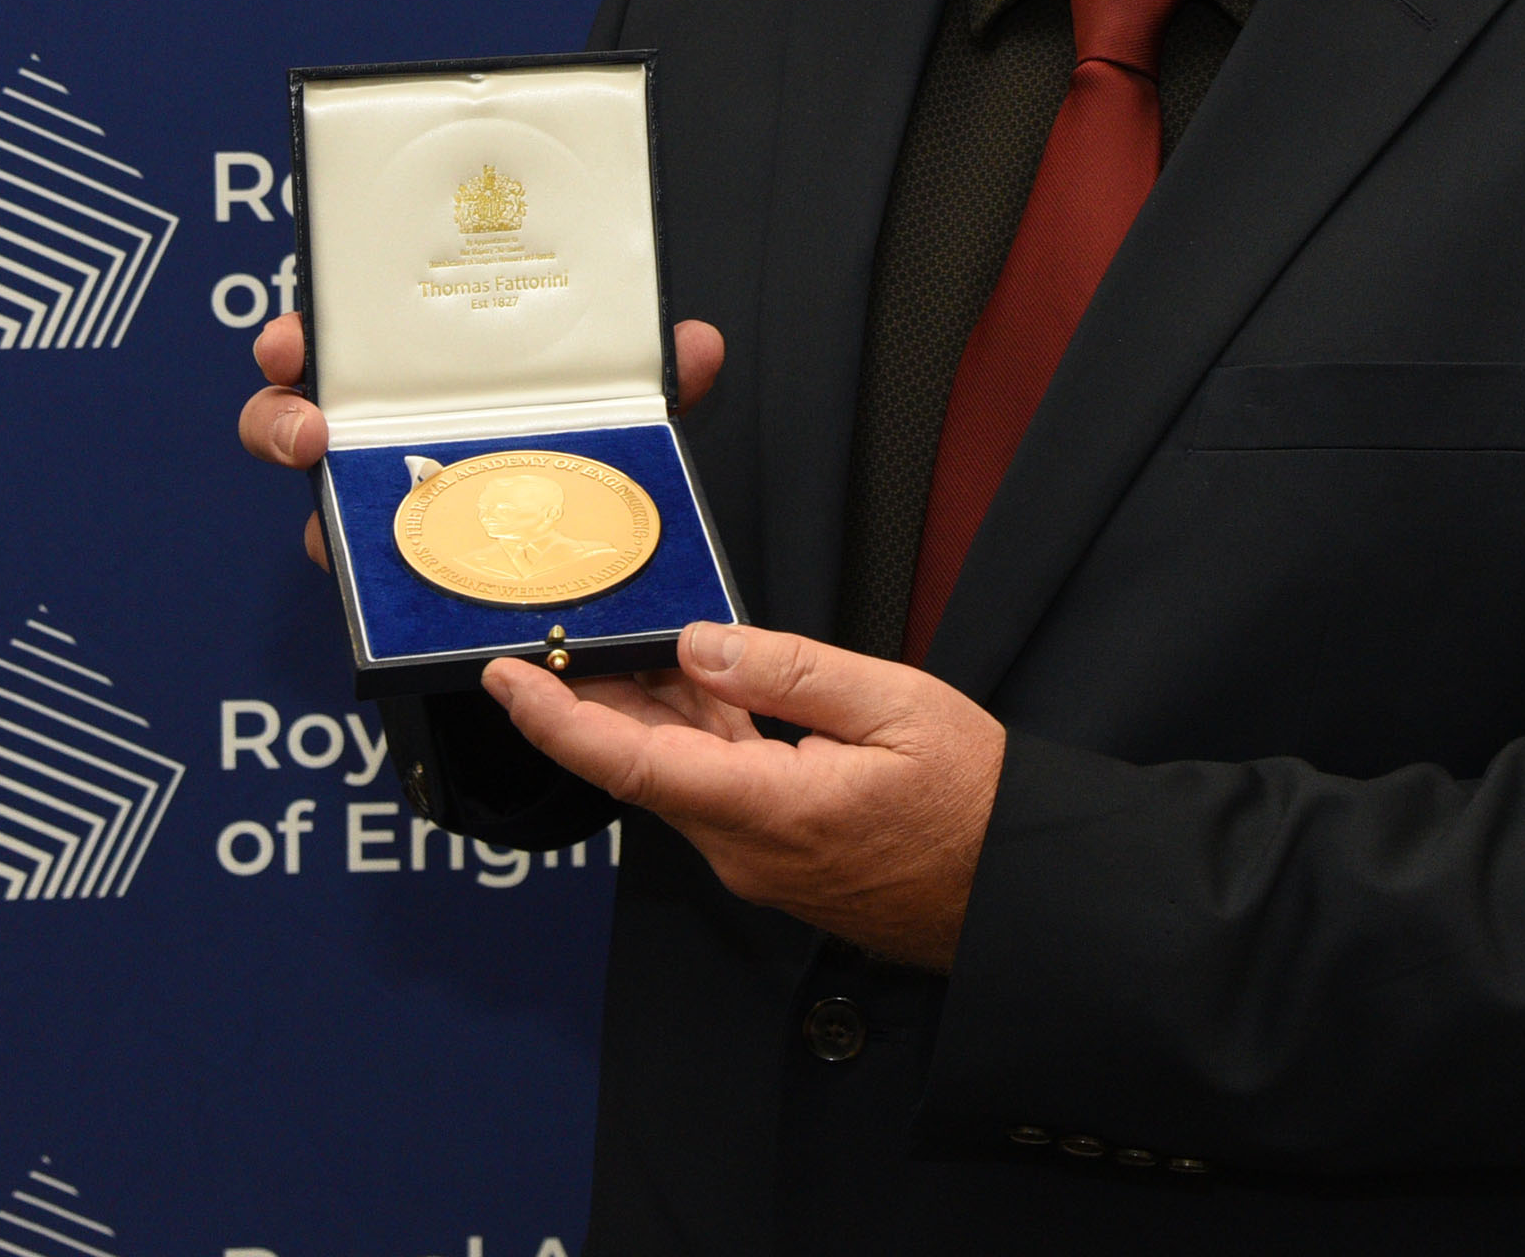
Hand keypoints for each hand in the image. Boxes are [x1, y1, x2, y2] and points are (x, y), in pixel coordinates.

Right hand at [240, 310, 726, 568]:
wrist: (586, 567)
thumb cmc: (572, 460)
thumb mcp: (615, 412)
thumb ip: (651, 378)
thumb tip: (694, 344)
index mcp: (420, 381)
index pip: (342, 347)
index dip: (301, 340)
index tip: (295, 343)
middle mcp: (384, 441)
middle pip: (294, 420)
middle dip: (278, 417)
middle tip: (307, 427)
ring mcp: (383, 513)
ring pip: (317, 510)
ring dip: (318, 518)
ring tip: (335, 518)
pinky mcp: (400, 580)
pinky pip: (369, 584)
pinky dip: (376, 583)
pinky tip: (403, 582)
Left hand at [485, 621, 1005, 971]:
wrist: (1017, 892)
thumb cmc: (974, 804)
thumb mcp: (896, 707)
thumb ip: (790, 674)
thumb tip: (701, 645)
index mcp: (769, 810)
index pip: (632, 764)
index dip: (559, 720)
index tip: (507, 678)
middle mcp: (746, 849)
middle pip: (644, 766)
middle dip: (595, 698)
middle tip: (562, 631)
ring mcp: (759, 860)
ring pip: (679, 775)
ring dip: (649, 711)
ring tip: (626, 642)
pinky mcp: (778, 857)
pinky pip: (718, 788)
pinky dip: (697, 733)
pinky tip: (700, 685)